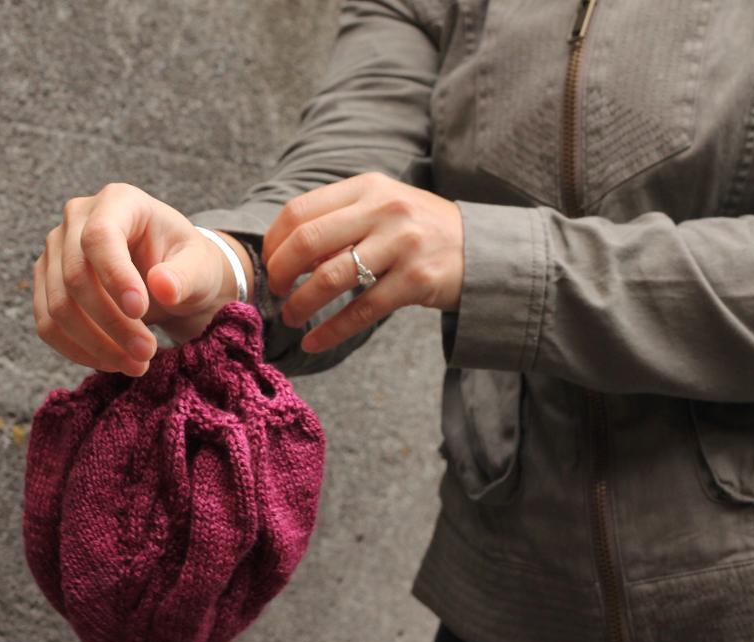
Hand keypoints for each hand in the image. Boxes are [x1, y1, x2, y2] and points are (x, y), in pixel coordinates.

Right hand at [32, 183, 244, 375]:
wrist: (171, 277)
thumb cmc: (187, 263)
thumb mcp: (200, 265)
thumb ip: (185, 275)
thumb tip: (163, 287)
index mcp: (118, 200)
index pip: (100, 236)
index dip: (115, 276)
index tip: (140, 311)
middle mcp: (77, 219)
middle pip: (75, 275)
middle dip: (111, 322)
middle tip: (146, 353)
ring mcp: (56, 251)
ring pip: (58, 306)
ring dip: (95, 344)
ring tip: (136, 364)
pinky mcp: (47, 283)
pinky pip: (48, 324)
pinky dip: (78, 350)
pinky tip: (111, 362)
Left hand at [262, 172, 462, 353]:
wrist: (484, 250)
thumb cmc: (420, 231)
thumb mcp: (383, 207)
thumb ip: (340, 220)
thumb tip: (287, 253)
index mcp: (367, 188)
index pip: (300, 210)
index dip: (274, 241)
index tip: (269, 264)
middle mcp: (383, 210)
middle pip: (308, 241)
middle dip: (281, 273)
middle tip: (276, 293)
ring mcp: (402, 244)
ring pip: (330, 278)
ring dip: (301, 304)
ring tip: (292, 317)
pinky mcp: (417, 281)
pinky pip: (361, 310)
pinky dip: (331, 331)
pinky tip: (315, 342)